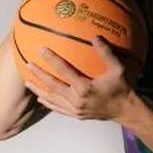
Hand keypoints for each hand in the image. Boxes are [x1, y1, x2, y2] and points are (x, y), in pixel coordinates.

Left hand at [22, 36, 138, 122]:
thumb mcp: (118, 69)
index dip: (51, 59)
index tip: (41, 49)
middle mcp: (77, 100)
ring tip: (27, 82)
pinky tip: (41, 97)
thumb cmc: (122, 88)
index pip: (64, 71)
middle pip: (53, 86)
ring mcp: (75, 109)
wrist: (125, 111)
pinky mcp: (76, 115)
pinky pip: (58, 109)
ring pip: (52, 99)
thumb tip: (95, 36)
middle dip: (39, 75)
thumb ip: (106, 53)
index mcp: (85, 88)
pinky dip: (48, 103)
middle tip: (28, 64)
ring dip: (39, 90)